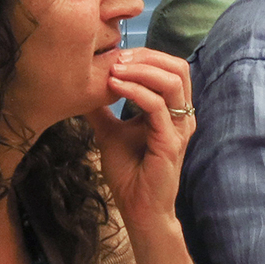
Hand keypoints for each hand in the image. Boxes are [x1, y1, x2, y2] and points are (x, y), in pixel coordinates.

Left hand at [85, 48, 194, 233]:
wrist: (137, 208)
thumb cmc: (130, 173)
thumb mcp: (110, 133)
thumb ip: (103, 111)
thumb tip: (82, 89)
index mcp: (173, 110)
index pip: (171, 68)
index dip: (146, 55)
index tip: (115, 55)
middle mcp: (182, 115)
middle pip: (178, 68)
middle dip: (146, 57)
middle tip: (116, 57)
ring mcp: (179, 128)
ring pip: (172, 82)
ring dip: (141, 70)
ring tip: (114, 69)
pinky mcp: (170, 142)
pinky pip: (158, 107)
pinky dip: (136, 92)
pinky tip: (115, 87)